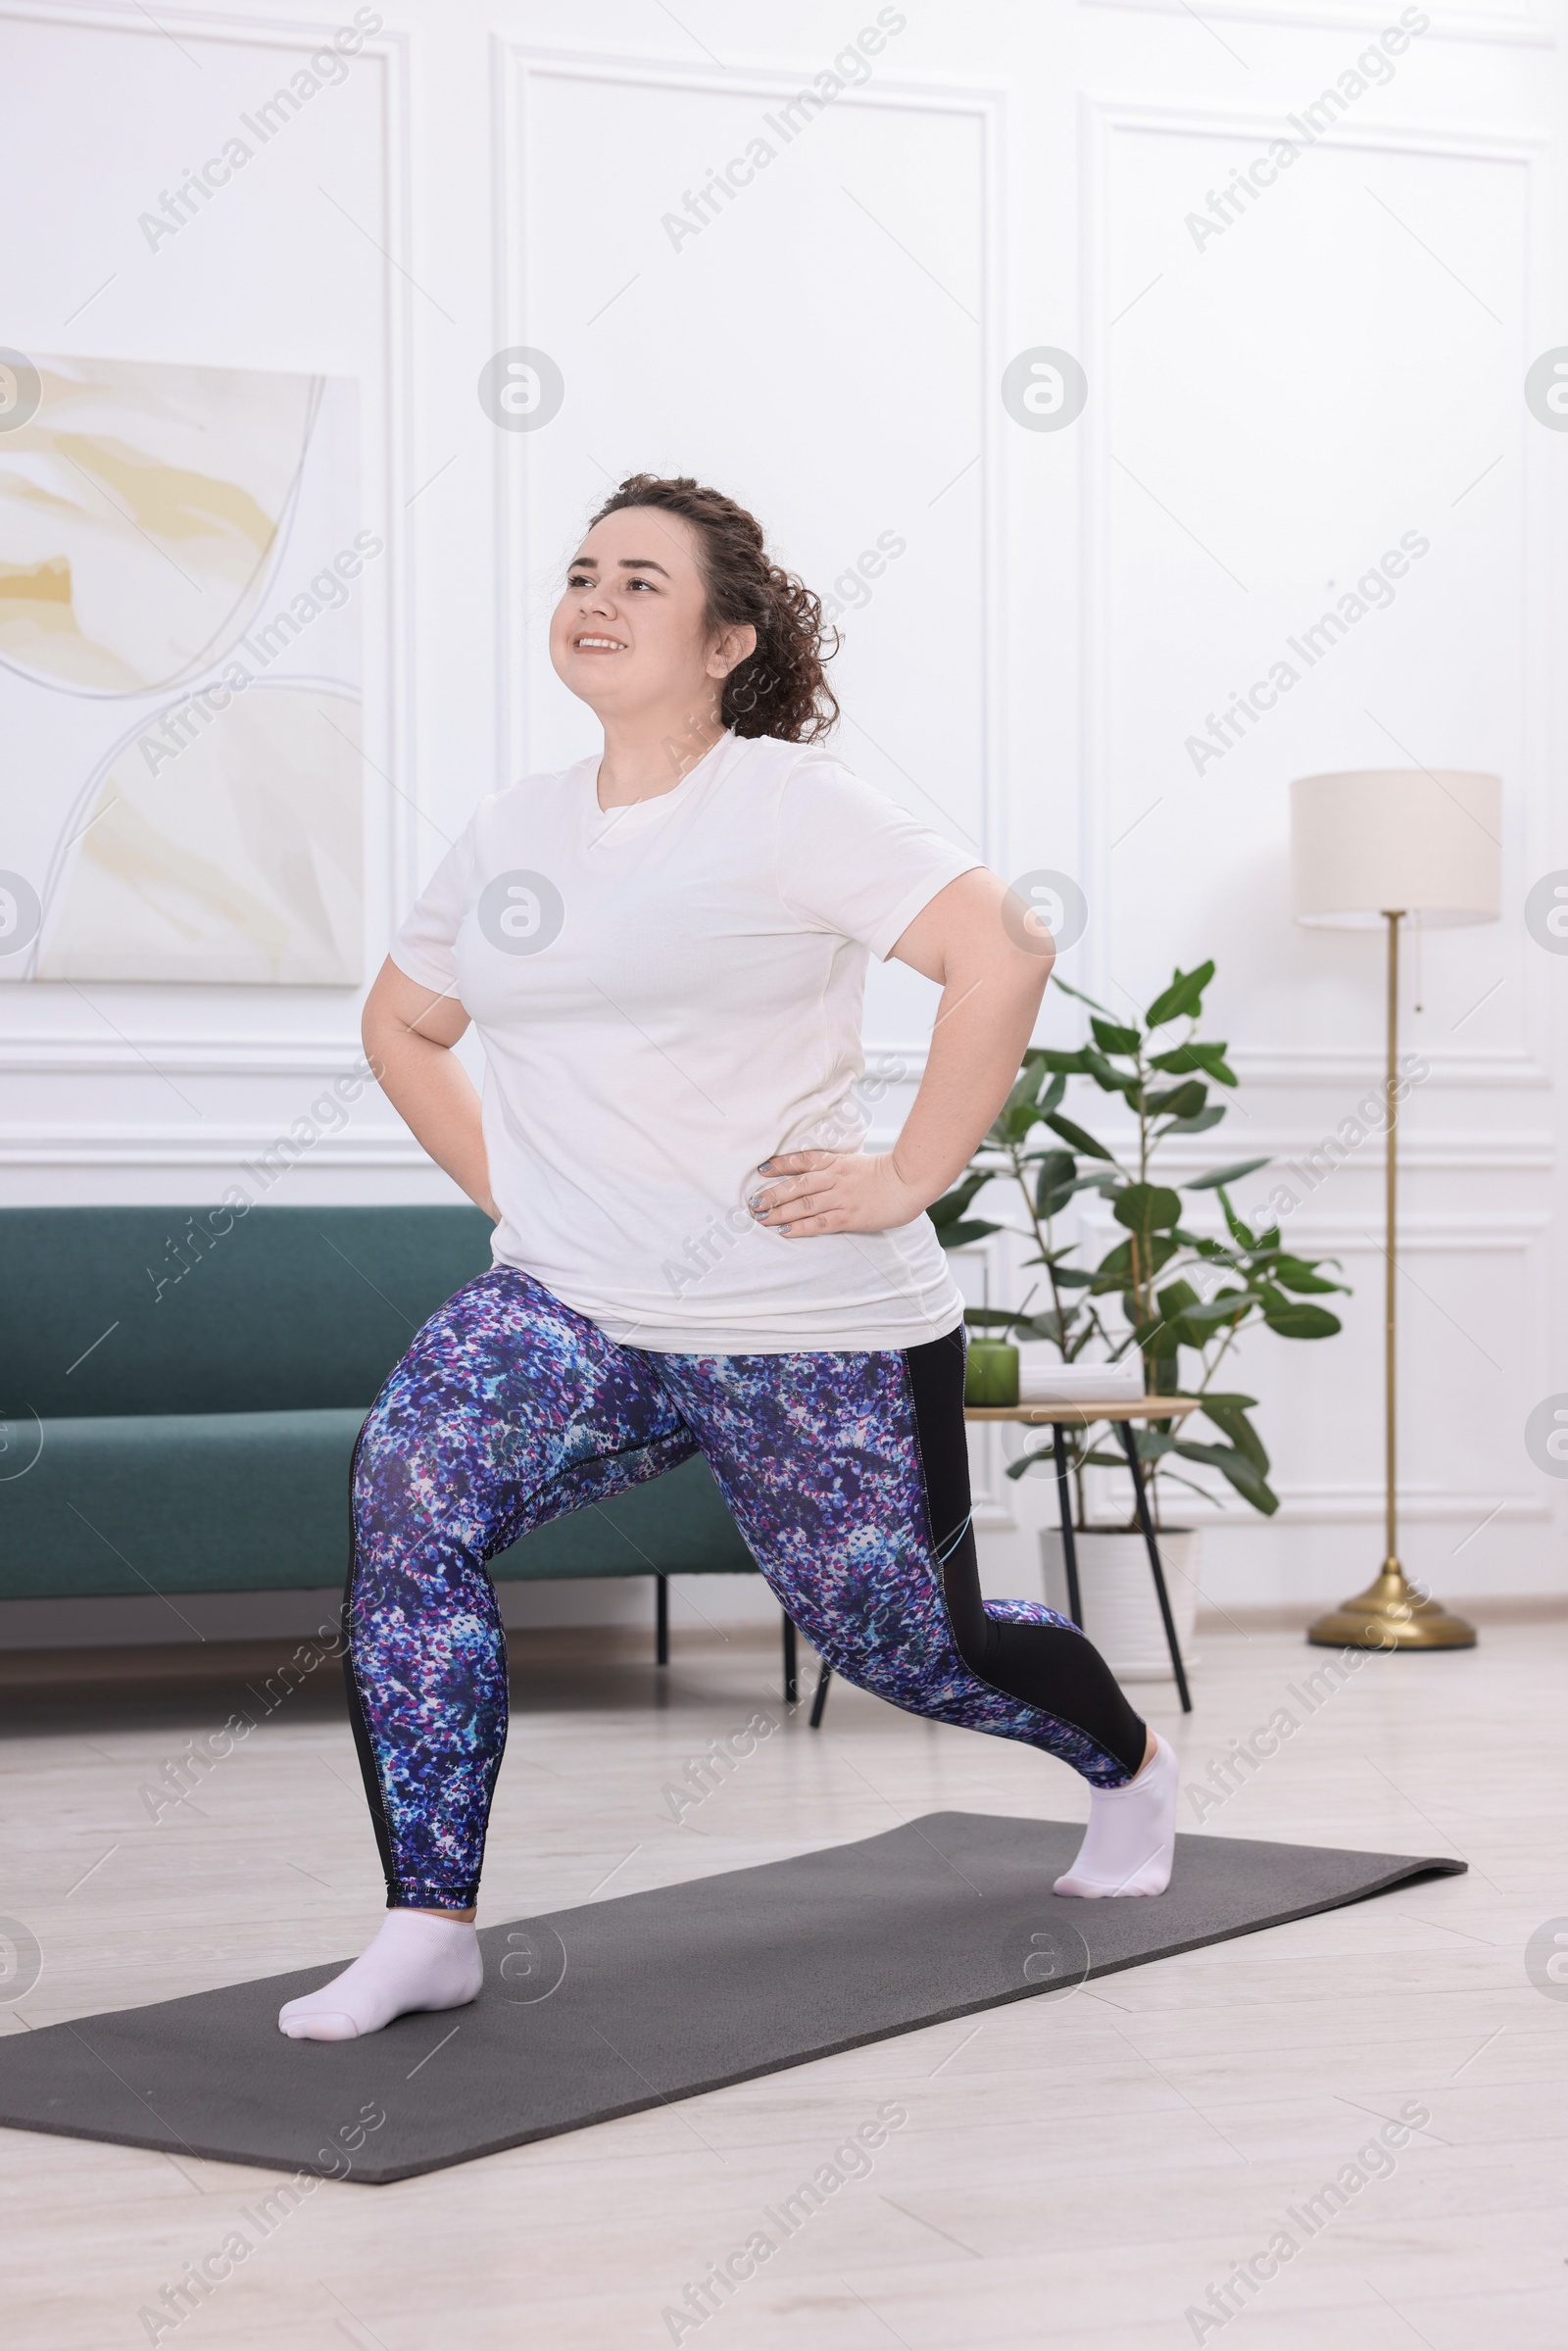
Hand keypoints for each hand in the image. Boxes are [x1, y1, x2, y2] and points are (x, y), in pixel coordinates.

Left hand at [747, 1150, 926, 1237]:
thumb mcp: (859, 1163)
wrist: (910, 1181)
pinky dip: (800, 1227)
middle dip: (772, 1194)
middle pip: (796, 1185)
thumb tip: (819, 1176)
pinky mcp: (850, 1216)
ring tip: (761, 1218)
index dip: (781, 1165)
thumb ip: (838, 1169)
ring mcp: (841, 1197)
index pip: (802, 1160)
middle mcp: (835, 1178)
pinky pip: (820, 1222)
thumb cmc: (889, 1174)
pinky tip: (785, 1231)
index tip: (762, 1169)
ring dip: (779, 1212)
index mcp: (837, 1162)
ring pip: (803, 1204)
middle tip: (753, 1203)